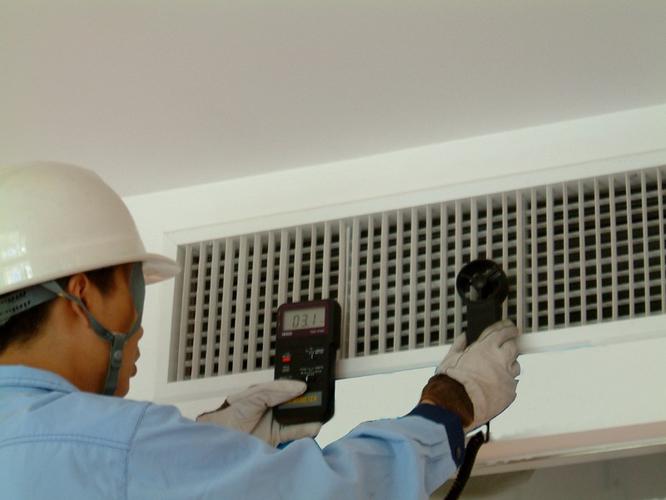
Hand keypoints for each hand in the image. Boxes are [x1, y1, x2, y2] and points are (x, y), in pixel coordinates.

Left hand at [196, 380, 321, 445]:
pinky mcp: (278, 436)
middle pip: (296, 401)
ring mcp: (276, 421)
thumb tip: (298, 387)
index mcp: (268, 392)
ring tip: (320, 411)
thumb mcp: (254, 395)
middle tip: (319, 398)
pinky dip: (306, 429)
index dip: (300, 384)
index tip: (311, 384)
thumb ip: (275, 390)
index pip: (289, 386)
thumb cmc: (232, 414)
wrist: (222, 440)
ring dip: (310, 414)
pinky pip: (296, 431)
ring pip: (299, 416)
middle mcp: (274, 406)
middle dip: (308, 399)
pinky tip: (314, 426)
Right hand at [435, 319, 519, 430]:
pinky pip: (513, 383)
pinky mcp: (510, 391)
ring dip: (511, 363)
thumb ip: (459, 345)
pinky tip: (501, 383)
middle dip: (512, 343)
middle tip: (511, 342)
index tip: (509, 325)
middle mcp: (499, 358)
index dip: (506, 327)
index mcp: (484, 347)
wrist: (457, 404)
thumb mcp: (450, 358)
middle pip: (513, 345)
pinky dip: (508, 381)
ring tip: (504, 366)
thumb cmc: (451, 381)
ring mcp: (506, 375)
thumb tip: (464, 336)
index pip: (500, 331)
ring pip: (516, 364)